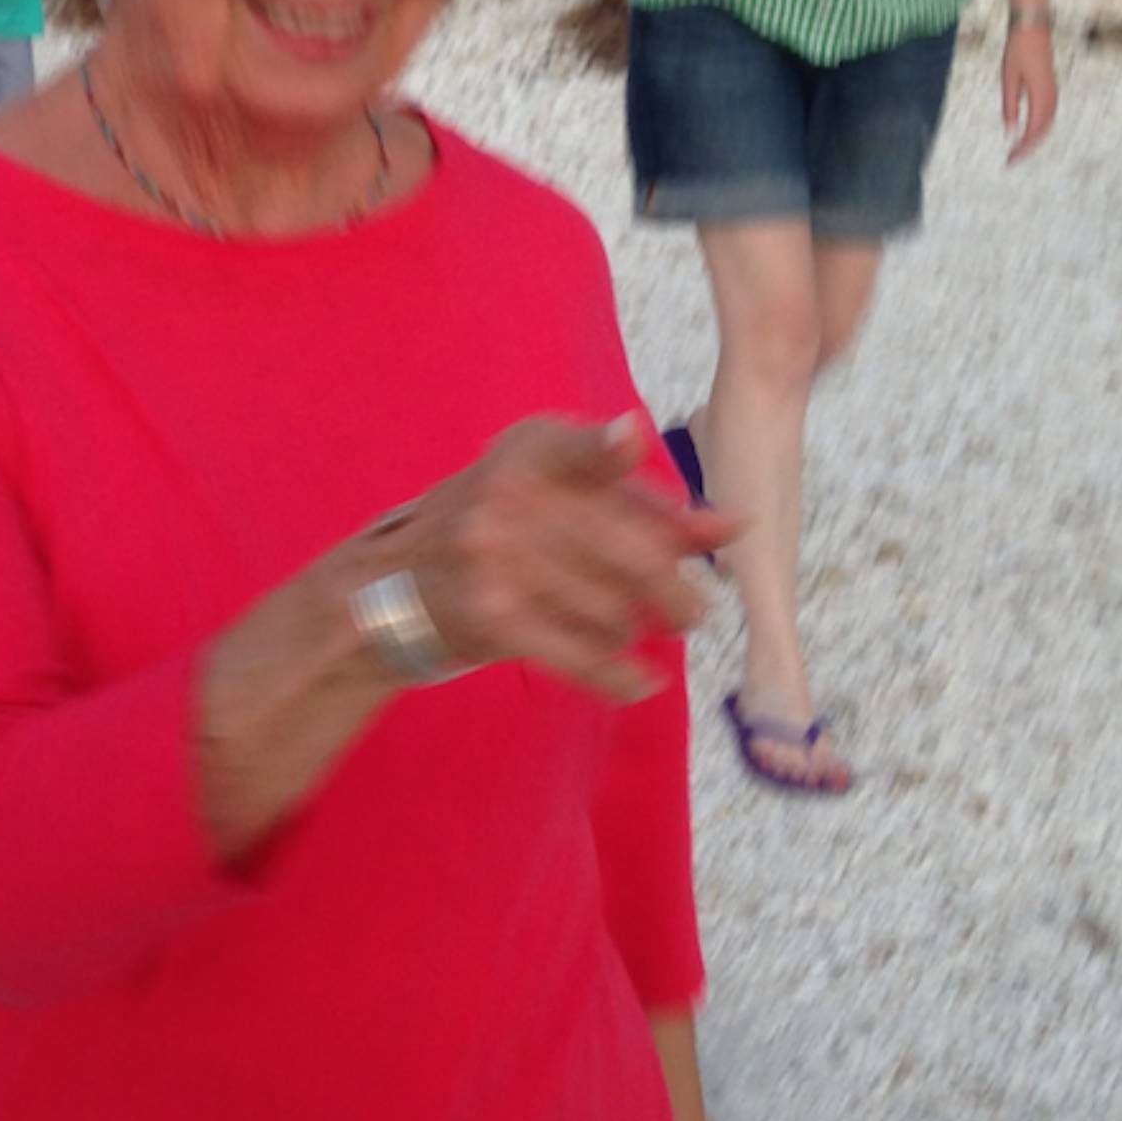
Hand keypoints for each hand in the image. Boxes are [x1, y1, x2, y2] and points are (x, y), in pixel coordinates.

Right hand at [382, 414, 724, 704]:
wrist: (388, 590)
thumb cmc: (493, 535)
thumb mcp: (553, 498)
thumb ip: (643, 506)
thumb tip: (733, 525)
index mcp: (529, 452)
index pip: (583, 452)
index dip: (609, 450)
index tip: (629, 437)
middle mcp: (506, 494)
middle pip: (629, 552)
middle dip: (675, 594)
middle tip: (688, 612)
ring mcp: (494, 556)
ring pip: (612, 609)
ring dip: (631, 630)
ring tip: (622, 630)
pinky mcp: (490, 616)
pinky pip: (579, 655)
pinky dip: (618, 677)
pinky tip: (637, 683)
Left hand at [1001, 20, 1056, 159]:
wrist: (1032, 27)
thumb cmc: (1018, 50)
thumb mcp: (1008, 78)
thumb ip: (1010, 105)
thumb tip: (1010, 131)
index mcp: (1041, 95)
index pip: (1034, 130)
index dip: (1023, 148)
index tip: (1010, 161)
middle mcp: (1051, 96)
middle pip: (1043, 130)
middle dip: (1028, 148)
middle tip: (1011, 161)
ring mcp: (1052, 91)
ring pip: (1047, 123)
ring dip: (1034, 138)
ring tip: (1018, 151)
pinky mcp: (1049, 87)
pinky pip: (1047, 113)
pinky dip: (1038, 127)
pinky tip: (1027, 132)